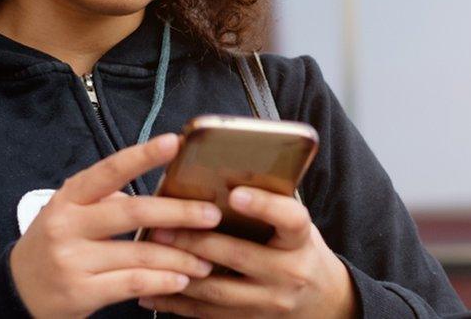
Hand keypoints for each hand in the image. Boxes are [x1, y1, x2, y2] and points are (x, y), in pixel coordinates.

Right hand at [9, 132, 223, 317]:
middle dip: (177, 212)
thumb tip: (160, 195)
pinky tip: (181, 279)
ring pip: (138, 254)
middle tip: (212, 214)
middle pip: (132, 212)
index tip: (174, 142)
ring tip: (206, 258)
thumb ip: (107, 202)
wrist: (18, 291)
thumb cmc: (54, 244)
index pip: (109, 171)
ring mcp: (73, 260)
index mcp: (69, 198)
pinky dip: (162, 281)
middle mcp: (68, 225)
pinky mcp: (80, 292)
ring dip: (179, 256)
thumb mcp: (70, 213)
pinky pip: (132, 283)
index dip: (142, 155)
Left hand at [139, 186, 356, 317]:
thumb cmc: (296, 247)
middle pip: (238, 255)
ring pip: (218, 290)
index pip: (290, 219)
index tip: (236, 193)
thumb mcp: (293, 223)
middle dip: (195, 241)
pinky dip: (177, 302)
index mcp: (301, 240)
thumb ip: (267, 202)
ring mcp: (269, 302)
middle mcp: (289, 273)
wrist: (321, 299)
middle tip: (161, 225)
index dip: (264, 205)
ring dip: (179, 271)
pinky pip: (209, 314)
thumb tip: (221, 167)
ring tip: (149, 253)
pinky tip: (150, 289)